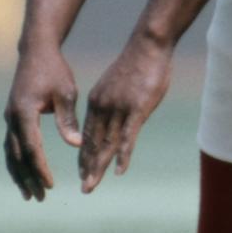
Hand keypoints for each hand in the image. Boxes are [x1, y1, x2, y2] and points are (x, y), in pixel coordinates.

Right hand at [4, 48, 81, 201]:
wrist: (35, 51)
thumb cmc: (54, 70)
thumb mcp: (66, 92)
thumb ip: (68, 120)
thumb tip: (76, 145)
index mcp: (24, 111)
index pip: (31, 147)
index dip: (40, 168)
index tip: (50, 185)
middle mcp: (12, 117)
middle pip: (17, 155)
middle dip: (28, 178)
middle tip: (39, 198)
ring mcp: (9, 118)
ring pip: (10, 153)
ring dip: (19, 175)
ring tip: (29, 195)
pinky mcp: (12, 118)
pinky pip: (11, 146)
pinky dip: (17, 163)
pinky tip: (24, 176)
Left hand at [79, 38, 171, 191]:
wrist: (148, 44)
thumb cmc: (138, 62)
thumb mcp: (120, 84)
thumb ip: (115, 102)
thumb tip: (117, 115)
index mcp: (97, 101)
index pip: (89, 135)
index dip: (86, 155)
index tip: (83, 172)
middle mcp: (104, 107)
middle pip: (94, 143)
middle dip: (89, 168)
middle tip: (85, 188)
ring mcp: (119, 109)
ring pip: (107, 144)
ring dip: (100, 168)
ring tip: (92, 186)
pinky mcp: (137, 109)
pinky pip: (127, 137)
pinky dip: (122, 156)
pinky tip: (119, 171)